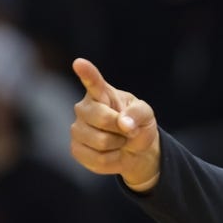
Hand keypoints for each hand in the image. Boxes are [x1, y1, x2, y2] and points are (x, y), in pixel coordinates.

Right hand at [70, 58, 160, 189]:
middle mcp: (84, 109)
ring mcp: (77, 129)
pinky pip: (98, 159)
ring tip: (119, 141)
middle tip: (126, 130)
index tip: (80, 63)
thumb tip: (124, 124)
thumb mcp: (146, 115)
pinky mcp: (76, 149)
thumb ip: (138, 113)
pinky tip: (112, 153)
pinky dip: (112, 159)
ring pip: (100, 141)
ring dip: (118, 145)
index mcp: (101, 93)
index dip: (86, 73)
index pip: (92, 82)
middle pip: (100, 118)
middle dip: (120, 128)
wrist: (136, 150)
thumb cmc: (138, 125)